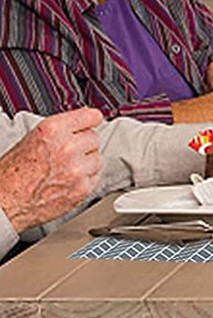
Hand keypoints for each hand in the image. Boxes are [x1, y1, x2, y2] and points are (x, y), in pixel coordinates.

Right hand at [0, 108, 104, 233]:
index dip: (90, 121)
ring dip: (87, 162)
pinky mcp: (82, 189)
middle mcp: (67, 147)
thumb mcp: (32, 139)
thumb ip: (60, 129)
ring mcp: (77, 169)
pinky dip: (86, 179)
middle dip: (84, 144)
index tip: (91, 123)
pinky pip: (95, 177)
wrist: (5, 202)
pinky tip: (68, 180)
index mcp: (53, 130)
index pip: (90, 116)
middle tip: (69, 153)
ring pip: (98, 158)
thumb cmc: (13, 173)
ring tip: (66, 169)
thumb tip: (81, 124)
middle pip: (94, 137)